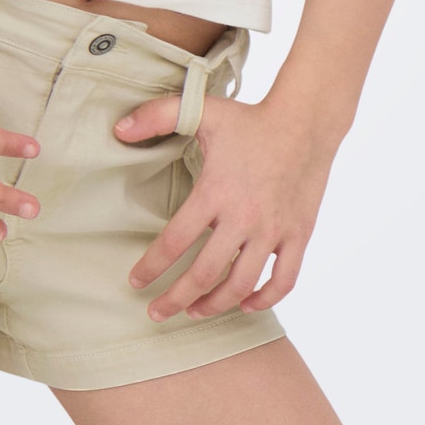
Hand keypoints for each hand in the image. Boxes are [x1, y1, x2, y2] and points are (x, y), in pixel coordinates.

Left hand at [114, 90, 339, 321]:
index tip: (136, 282)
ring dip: (215, 305)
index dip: (151, 267)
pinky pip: (284, 280)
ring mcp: (274, 230)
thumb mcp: (201, 110)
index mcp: (215, 192)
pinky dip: (265, 299)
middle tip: (155, 314)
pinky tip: (246, 304)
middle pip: (204, 274)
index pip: (174, 241)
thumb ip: (156, 116)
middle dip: (175, 299)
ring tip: (194, 312)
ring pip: (241, 284)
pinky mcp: (299, 235)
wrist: (306, 122)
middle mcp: (244, 217)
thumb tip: (118, 130)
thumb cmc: (250, 119)